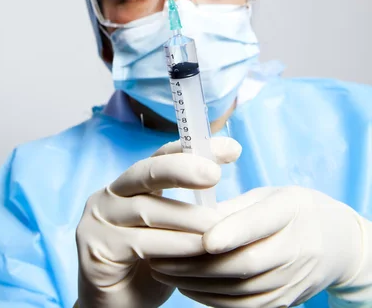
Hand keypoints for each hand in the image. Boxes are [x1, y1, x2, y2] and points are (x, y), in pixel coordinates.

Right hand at [75, 137, 240, 307]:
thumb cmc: (151, 264)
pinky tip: (201, 248)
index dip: (193, 149)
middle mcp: (109, 195)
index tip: (232, 148)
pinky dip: (175, 244)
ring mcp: (97, 220)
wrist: (116, 307)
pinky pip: (142, 243)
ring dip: (187, 217)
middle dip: (183, 169)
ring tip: (219, 223)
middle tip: (214, 174)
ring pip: (148, 209)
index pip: (160, 156)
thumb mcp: (171, 230)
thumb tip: (229, 187)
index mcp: (128, 184)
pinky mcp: (96, 249)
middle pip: (146, 172)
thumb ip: (187, 207)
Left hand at [151, 186, 364, 306]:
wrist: (334, 245)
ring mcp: (288, 282)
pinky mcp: (279, 304)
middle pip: (242, 263)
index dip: (232, 232)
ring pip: (235, 290)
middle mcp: (294, 250)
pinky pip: (239, 306)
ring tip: (159, 268)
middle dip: (195, 261)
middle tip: (157, 253)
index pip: (261, 224)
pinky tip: (184, 285)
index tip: (203, 237)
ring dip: (193, 281)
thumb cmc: (294, 211)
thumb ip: (234, 206)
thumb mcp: (270, 196)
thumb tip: (193, 215)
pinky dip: (207, 297)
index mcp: (291, 212)